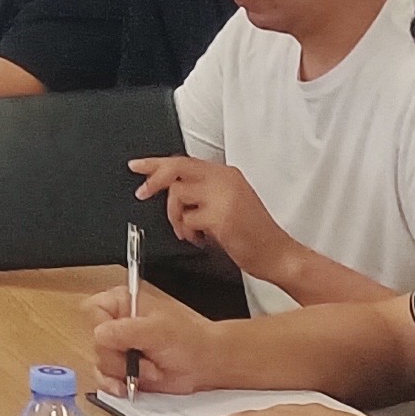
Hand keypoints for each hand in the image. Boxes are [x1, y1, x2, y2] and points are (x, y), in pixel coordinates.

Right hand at [84, 284, 218, 395]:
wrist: (205, 364)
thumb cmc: (190, 341)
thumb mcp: (158, 330)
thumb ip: (126, 331)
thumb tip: (99, 335)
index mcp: (122, 303)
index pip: (94, 310)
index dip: (102, 326)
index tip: (121, 339)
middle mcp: (116, 324)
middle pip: (95, 341)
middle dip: (119, 357)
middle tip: (142, 357)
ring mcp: (118, 348)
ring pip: (99, 362)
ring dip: (123, 372)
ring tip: (149, 371)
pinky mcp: (121, 369)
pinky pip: (103, 378)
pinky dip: (114, 385)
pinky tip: (126, 387)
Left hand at [130, 156, 286, 281]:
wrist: (277, 254)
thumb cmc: (252, 233)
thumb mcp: (228, 202)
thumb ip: (203, 191)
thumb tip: (168, 187)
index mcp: (226, 174)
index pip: (184, 161)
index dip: (156, 163)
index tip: (136, 166)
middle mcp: (225, 180)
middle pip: (176, 168)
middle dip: (154, 181)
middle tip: (142, 194)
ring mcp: (223, 197)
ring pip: (177, 194)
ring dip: (175, 217)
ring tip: (188, 231)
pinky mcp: (221, 216)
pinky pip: (187, 220)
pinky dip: (188, 232)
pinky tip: (202, 239)